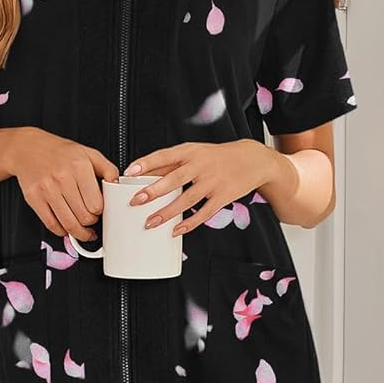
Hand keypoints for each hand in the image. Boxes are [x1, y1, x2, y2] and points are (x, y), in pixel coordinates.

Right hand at [9, 127, 119, 240]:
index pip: (96, 204)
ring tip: (83, 231)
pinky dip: (62, 231)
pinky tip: (66, 227)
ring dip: (79, 232)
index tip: (98, 210)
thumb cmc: (58, 152)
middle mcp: (62, 178)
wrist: (28, 148)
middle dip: (90, 222)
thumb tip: (117, 184)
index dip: (100, 211)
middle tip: (90, 218)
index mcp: (79, 167)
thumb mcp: (88, 153)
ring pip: (69, 224)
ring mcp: (47, 189)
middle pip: (84, 217)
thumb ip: (107, 168)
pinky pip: (51, 224)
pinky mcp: (34, 198)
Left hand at [124, 140, 277, 234]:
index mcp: (191, 151)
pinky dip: (190, 223)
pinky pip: (204, 212)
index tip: (129, 172)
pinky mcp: (223, 196)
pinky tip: (176, 230)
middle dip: (154, 191)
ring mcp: (213, 182)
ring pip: (187, 199)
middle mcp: (201, 165)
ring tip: (150, 222)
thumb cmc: (217, 157)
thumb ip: (172, 164)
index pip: (165, 156)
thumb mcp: (195, 152)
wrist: (253, 160)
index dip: (146, 163)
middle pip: (175, 178)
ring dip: (167, 212)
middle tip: (135, 201)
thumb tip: (144, 175)